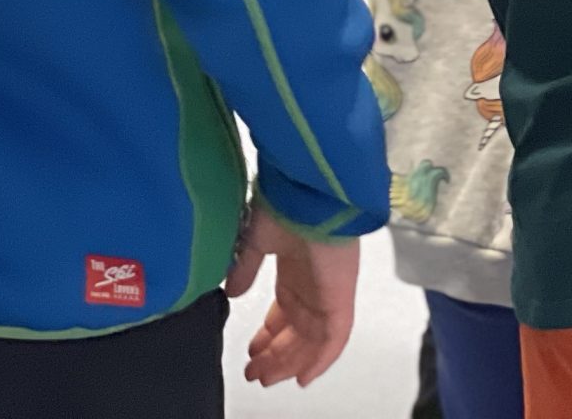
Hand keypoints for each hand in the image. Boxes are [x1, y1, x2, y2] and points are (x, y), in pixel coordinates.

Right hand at [224, 203, 358, 386]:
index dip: (268, 335)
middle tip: (254, 372)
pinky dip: (320, 361)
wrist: (309, 193)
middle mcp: (313, 285)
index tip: (251, 350)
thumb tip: (231, 291)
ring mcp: (328, 293)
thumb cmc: (284, 206)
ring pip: (312, 340)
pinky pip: (335, 339)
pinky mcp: (340, 298)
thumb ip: (245, 267)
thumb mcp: (255, 240)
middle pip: (296, 332)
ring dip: (289, 362)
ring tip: (266, 378)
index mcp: (295, 271)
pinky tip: (302, 378)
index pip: (284, 313)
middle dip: (275, 355)